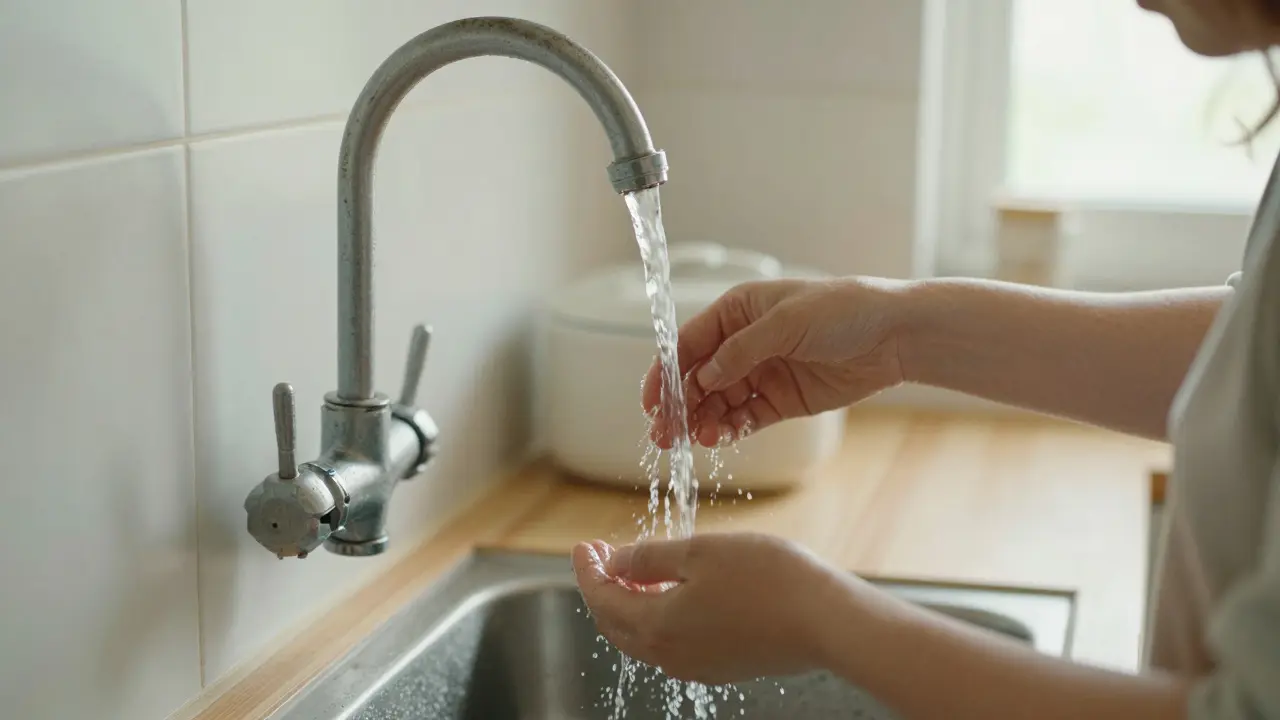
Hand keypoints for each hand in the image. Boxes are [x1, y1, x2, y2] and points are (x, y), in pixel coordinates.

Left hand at [571, 533, 853, 684]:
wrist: (827, 622)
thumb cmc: (769, 580)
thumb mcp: (700, 552)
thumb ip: (650, 559)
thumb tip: (617, 563)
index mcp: (657, 626)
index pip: (602, 599)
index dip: (588, 570)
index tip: (584, 545)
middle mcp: (671, 655)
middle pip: (616, 624)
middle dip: (602, 588)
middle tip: (600, 556)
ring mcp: (697, 665)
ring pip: (644, 637)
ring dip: (630, 603)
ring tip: (633, 570)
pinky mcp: (723, 666)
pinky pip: (673, 643)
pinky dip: (658, 617)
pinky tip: (672, 593)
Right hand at [643, 277, 908, 447]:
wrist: (893, 336)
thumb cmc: (844, 310)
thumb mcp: (787, 322)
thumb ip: (741, 350)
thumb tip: (705, 376)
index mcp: (737, 311)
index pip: (688, 344)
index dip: (665, 373)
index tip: (651, 401)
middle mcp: (742, 343)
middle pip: (697, 378)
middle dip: (678, 406)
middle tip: (663, 434)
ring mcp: (760, 373)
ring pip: (717, 403)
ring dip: (701, 421)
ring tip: (695, 439)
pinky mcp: (779, 401)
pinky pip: (744, 419)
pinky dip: (728, 430)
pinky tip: (718, 438)